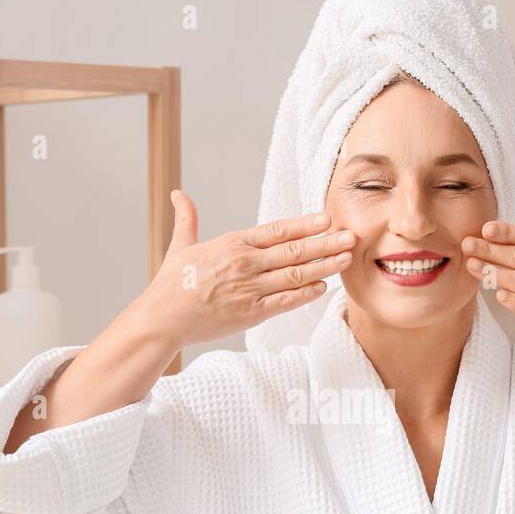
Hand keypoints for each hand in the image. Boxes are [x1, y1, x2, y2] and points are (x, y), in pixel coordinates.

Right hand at [133, 190, 355, 349]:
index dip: (306, 224)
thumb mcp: (179, 246)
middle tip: (352, 236)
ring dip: (324, 266)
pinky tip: (323, 286)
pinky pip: (285, 302)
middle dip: (327, 242)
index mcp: (232, 244)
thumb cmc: (171, 284)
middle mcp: (246, 264)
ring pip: (295, 275)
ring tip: (346, 258)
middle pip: (295, 250)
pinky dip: (306, 293)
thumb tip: (178, 194)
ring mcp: (250, 289)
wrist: (162, 319)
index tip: (327, 218)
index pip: (278, 230)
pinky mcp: (251, 313)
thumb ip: (186, 219)